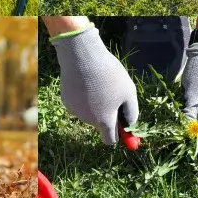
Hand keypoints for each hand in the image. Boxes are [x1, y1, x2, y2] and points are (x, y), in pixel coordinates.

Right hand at [52, 27, 138, 144]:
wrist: (81, 56)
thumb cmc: (109, 74)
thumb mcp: (128, 92)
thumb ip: (132, 112)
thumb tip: (130, 125)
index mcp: (104, 121)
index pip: (109, 140)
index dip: (117, 135)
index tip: (122, 126)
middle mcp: (88, 120)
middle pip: (100, 124)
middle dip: (107, 115)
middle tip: (113, 95)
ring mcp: (75, 110)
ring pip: (89, 112)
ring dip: (95, 104)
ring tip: (98, 83)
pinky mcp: (66, 100)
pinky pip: (79, 103)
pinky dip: (83, 97)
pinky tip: (85, 81)